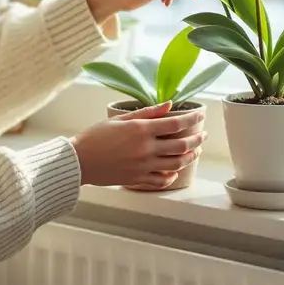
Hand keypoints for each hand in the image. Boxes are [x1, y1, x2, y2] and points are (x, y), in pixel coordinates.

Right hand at [70, 102, 206, 187]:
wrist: (79, 161)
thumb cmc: (95, 137)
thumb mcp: (120, 119)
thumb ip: (147, 112)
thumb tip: (169, 104)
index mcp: (141, 130)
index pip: (176, 124)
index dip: (192, 119)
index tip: (201, 115)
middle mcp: (146, 148)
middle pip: (182, 145)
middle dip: (197, 139)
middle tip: (203, 135)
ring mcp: (144, 166)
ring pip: (176, 163)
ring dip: (190, 157)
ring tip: (195, 151)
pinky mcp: (138, 179)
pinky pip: (162, 180)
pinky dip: (172, 176)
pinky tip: (175, 171)